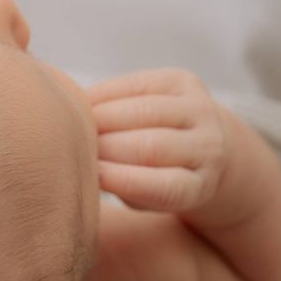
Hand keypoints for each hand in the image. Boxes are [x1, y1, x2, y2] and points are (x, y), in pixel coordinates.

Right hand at [89, 68, 227, 213]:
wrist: (201, 151)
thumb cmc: (156, 181)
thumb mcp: (143, 199)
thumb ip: (122, 188)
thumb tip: (85, 166)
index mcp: (199, 186)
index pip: (165, 187)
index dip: (123, 180)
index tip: (91, 176)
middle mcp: (209, 148)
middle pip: (152, 146)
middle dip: (105, 146)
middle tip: (72, 149)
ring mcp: (200, 110)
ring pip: (145, 111)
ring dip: (102, 118)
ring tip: (76, 126)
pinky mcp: (184, 82)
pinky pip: (140, 84)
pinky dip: (106, 94)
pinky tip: (85, 103)